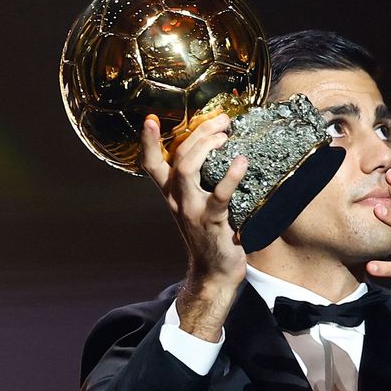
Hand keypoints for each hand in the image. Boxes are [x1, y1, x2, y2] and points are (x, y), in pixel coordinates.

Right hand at [141, 113, 247, 339]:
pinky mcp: (211, 221)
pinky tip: (242, 161)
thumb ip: (201, 182)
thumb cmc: (211, 233)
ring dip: (206, 147)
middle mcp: (177, 200)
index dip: (148, 141)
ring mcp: (192, 210)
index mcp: (171, 194)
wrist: (214, 272)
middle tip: (221, 120)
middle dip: (198, 133)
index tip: (150, 118)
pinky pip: (219, 195)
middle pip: (177, 157)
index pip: (152, 164)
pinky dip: (231, 176)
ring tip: (225, 135)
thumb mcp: (198, 205)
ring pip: (187, 170)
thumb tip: (221, 149)